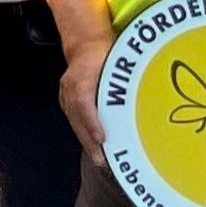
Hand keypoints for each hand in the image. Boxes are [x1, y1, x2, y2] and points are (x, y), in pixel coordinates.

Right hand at [56, 37, 112, 152]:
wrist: (84, 45)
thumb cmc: (105, 54)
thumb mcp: (116, 64)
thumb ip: (123, 84)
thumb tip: (140, 105)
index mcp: (82, 78)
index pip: (84, 103)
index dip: (92, 123)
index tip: (102, 140)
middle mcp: (70, 89)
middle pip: (78, 119)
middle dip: (90, 141)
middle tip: (102, 161)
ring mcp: (65, 96)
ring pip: (75, 123)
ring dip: (87, 142)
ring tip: (100, 159)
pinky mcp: (66, 102)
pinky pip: (74, 122)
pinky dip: (84, 134)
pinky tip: (94, 145)